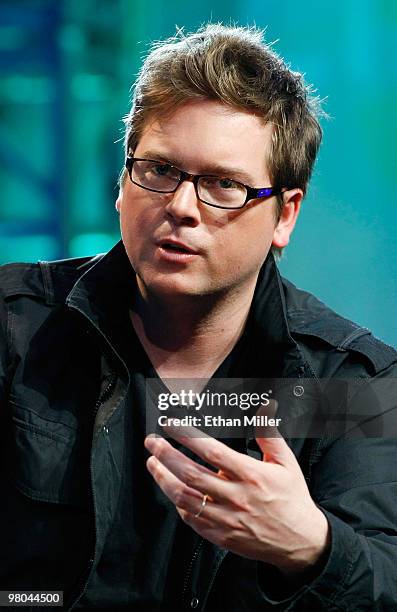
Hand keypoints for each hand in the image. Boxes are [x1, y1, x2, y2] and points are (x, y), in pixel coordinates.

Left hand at [144, 420, 329, 574]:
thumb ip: (269, 433)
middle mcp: (236, 497)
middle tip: (151, 441)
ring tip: (153, 464)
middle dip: (166, 455)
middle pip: (191, 473)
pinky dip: (178, 504)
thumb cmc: (292, 497)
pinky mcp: (222, 537)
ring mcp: (227, 519)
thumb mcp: (286, 462)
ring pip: (185, 498)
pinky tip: (172, 490)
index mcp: (251, 474)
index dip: (187, 436)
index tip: (170, 424)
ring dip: (164, 479)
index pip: (211, 451)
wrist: (302, 542)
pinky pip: (192, 520)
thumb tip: (264, 406)